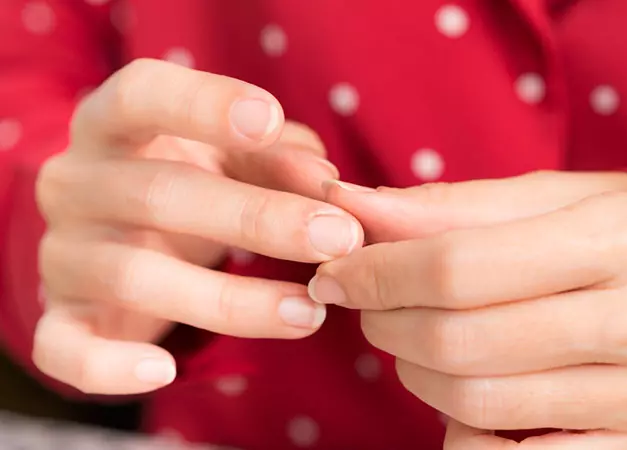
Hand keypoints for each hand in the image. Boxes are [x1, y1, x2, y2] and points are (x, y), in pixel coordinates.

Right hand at [35, 59, 362, 394]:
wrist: (118, 238)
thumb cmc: (190, 183)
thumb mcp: (232, 159)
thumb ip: (278, 160)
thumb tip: (328, 186)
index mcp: (114, 126)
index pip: (141, 94)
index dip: (202, 102)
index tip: (268, 119)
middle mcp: (78, 184)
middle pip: (158, 193)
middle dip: (255, 217)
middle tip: (338, 238)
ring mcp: (64, 254)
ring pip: (135, 276)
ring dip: (230, 300)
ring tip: (309, 312)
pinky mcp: (60, 317)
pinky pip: (64, 349)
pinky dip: (111, 365)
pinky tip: (166, 372)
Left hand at [312, 172, 626, 448]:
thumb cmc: (618, 231)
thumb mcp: (546, 198)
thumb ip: (448, 206)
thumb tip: (352, 204)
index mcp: (620, 239)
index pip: (455, 266)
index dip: (376, 273)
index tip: (335, 272)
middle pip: (458, 340)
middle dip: (385, 323)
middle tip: (369, 305)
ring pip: (476, 402)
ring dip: (414, 372)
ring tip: (414, 341)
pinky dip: (463, 431)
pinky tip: (459, 395)